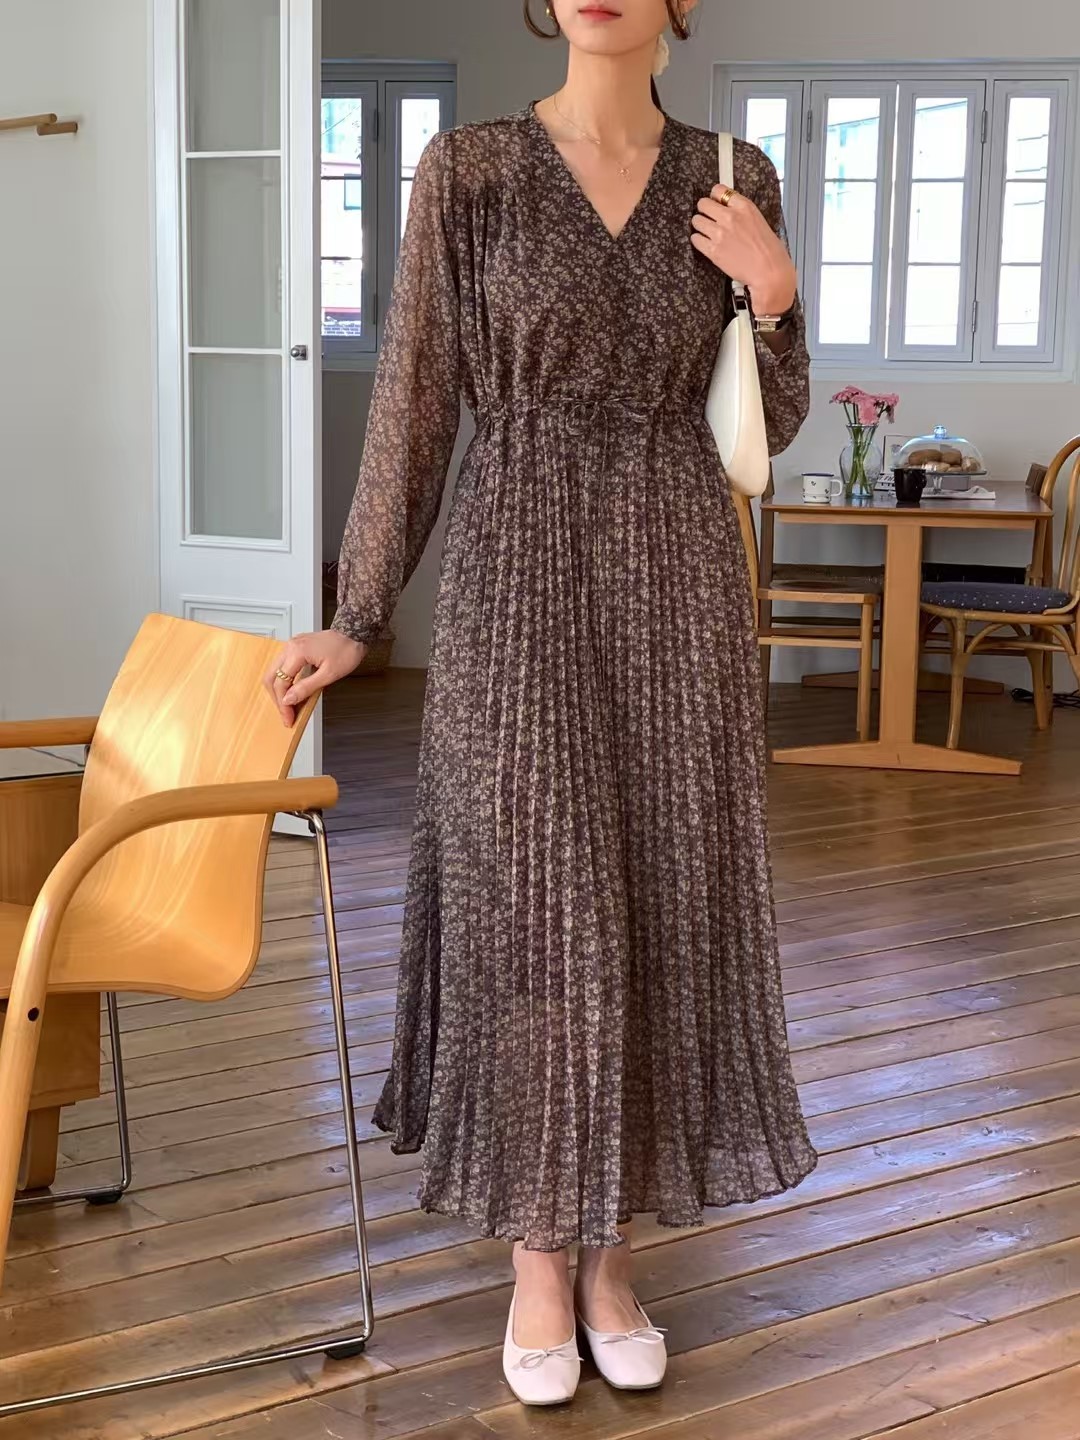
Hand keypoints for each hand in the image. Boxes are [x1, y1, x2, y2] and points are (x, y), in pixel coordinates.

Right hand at [264, 629, 366, 728]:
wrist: (354, 633)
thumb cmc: (347, 649)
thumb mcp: (329, 674)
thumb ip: (306, 688)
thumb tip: (289, 699)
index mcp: (296, 652)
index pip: (280, 683)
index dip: (283, 704)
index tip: (288, 717)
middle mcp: (290, 647)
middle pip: (271, 677)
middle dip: (277, 699)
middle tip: (286, 714)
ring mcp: (292, 646)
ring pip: (274, 672)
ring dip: (279, 690)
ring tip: (289, 705)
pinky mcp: (296, 648)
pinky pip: (283, 666)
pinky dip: (285, 681)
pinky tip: (293, 691)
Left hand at [690, 185, 796, 315]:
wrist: (769, 272)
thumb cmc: (769, 251)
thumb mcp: (759, 221)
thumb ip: (741, 213)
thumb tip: (728, 209)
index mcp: (744, 206)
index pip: (719, 190)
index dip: (714, 197)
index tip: (715, 203)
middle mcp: (730, 217)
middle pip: (703, 204)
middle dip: (704, 211)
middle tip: (708, 218)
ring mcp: (720, 233)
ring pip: (696, 220)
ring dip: (700, 226)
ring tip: (708, 233)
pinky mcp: (713, 250)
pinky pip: (695, 239)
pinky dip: (698, 241)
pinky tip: (706, 244)